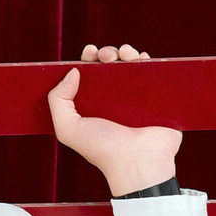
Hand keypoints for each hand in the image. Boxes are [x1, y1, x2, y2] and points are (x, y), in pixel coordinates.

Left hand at [48, 41, 182, 196]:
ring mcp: (137, 99)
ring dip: (127, 53)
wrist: (138, 162)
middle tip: (106, 55)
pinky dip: (149, 61)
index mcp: (94, 105)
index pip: (89, 75)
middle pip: (110, 66)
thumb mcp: (68, 129)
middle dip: (107, 54)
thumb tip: (72, 72)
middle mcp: (115, 101)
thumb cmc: (103, 150)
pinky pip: (154, 73)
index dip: (88, 60)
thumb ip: (58, 101)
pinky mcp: (157, 99)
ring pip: (132, 66)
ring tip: (125, 53)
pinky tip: (142, 58)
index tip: (89, 52)